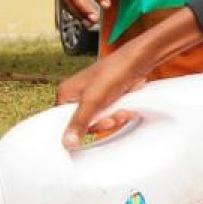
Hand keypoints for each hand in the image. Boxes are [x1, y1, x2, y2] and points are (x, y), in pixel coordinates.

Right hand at [54, 8, 202, 146]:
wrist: (139, 61)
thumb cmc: (114, 72)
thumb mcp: (94, 100)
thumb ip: (80, 121)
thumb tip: (67, 142)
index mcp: (66, 93)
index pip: (63, 122)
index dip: (80, 128)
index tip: (95, 125)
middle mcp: (76, 95)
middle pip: (85, 124)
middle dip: (103, 122)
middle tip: (113, 117)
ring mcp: (92, 97)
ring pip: (100, 121)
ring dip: (114, 118)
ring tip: (123, 110)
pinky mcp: (107, 99)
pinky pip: (110, 115)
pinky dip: (120, 114)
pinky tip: (127, 109)